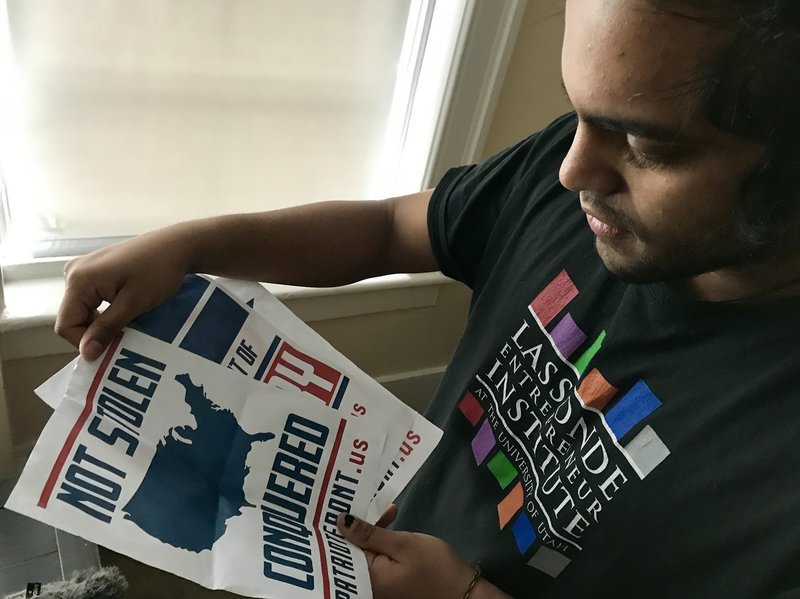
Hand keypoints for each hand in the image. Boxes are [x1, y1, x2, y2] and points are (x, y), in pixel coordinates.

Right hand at [55, 225, 194, 360]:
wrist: (177, 246)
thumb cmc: (158, 271)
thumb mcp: (133, 303)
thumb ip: (106, 328)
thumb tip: (86, 354)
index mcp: (79, 279)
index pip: (66, 324)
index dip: (85, 342)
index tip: (110, 349)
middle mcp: (74, 272)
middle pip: (73, 316)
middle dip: (94, 333)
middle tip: (122, 340)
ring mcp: (85, 269)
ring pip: (83, 309)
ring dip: (101, 323)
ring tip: (126, 328)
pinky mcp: (96, 269)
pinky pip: (92, 299)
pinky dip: (105, 311)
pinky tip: (124, 313)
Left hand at [337, 513, 509, 598]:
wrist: (464, 593)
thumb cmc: (435, 567)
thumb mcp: (403, 544)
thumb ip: (370, 533)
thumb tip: (340, 521)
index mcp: (365, 577)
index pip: (341, 547)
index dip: (340, 524)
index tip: (342, 500)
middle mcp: (366, 584)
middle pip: (351, 549)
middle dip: (357, 524)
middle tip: (368, 499)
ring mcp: (378, 585)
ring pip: (364, 552)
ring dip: (371, 530)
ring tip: (388, 510)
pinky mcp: (389, 583)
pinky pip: (375, 559)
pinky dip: (381, 541)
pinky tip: (392, 524)